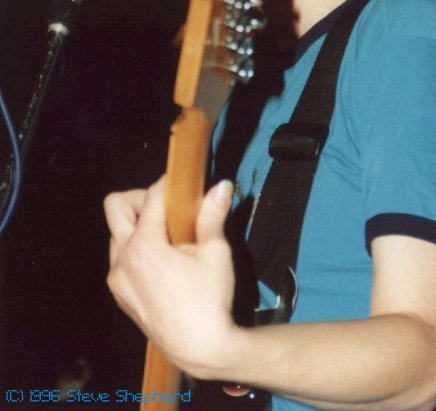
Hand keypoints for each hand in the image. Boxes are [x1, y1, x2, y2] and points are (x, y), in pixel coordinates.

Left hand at [104, 177, 237, 376]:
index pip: (150, 197)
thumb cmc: (209, 301)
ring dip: (136, 226)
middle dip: (139, 199)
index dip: (168, 185)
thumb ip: (213, 215)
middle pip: (116, 206)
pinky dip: (135, 249)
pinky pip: (119, 258)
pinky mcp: (119, 293)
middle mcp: (123, 259)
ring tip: (167, 237)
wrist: (200, 348)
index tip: (183, 184)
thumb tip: (222, 185)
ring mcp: (117, 279)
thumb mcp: (216, 254)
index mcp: (145, 246)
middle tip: (167, 209)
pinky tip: (161, 261)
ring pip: (116, 233)